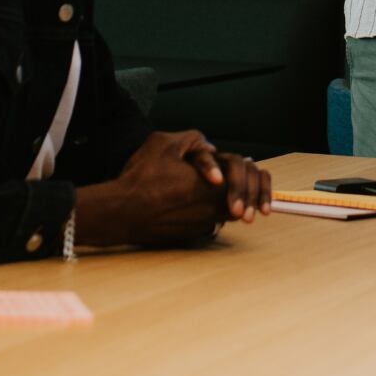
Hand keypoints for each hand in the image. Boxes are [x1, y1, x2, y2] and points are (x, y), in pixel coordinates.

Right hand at [73, 131, 271, 248]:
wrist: (121, 213)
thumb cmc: (140, 179)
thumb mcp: (163, 144)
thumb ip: (191, 139)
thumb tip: (208, 146)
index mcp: (214, 185)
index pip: (248, 177)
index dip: (255, 180)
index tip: (249, 180)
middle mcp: (212, 208)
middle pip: (245, 201)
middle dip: (252, 197)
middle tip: (252, 202)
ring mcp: (202, 224)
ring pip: (229, 213)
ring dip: (233, 204)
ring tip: (230, 198)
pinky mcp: (191, 235)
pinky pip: (211, 222)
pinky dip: (212, 212)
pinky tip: (199, 205)